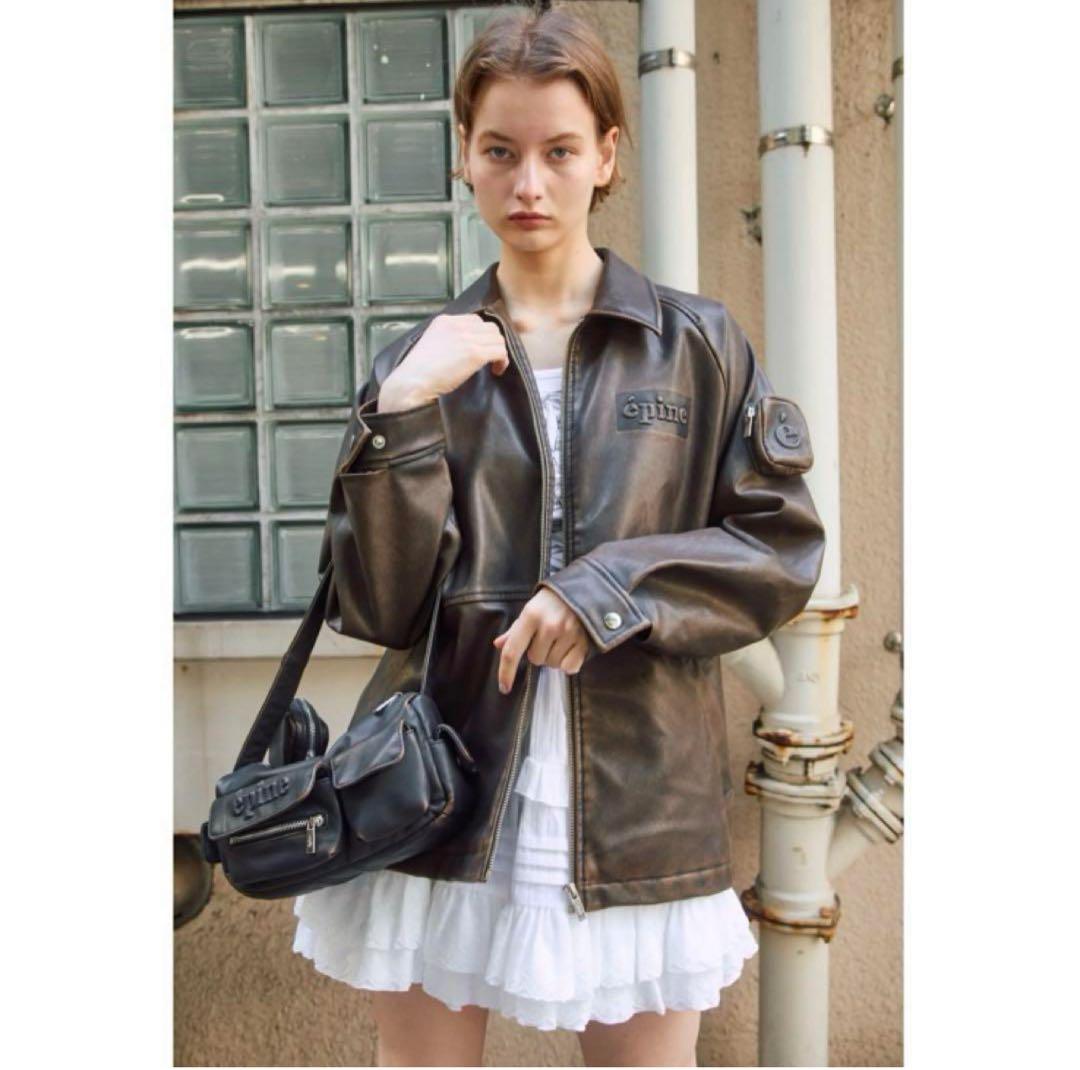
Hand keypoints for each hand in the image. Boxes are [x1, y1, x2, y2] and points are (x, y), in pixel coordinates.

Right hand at [379, 313, 509, 411]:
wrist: (412, 382)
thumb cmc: (418, 372)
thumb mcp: (432, 344)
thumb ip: (449, 340)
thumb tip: (465, 349)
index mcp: (445, 321)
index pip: (475, 320)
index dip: (482, 336)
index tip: (481, 350)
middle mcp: (457, 325)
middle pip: (489, 327)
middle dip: (493, 343)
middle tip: (490, 359)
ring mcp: (467, 338)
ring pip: (498, 338)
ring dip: (499, 352)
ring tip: (493, 366)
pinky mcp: (475, 354)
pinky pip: (500, 351)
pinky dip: (502, 361)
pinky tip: (496, 371)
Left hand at [492, 588, 591, 693]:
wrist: (587, 587)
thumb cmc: (554, 600)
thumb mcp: (532, 608)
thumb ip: (516, 629)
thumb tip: (499, 645)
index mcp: (531, 615)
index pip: (512, 651)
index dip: (506, 672)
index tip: (504, 688)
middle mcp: (549, 625)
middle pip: (535, 659)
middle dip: (539, 652)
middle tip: (547, 637)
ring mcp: (568, 633)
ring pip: (552, 664)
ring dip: (554, 656)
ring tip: (561, 638)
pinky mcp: (585, 641)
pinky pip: (570, 668)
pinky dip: (569, 662)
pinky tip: (572, 647)